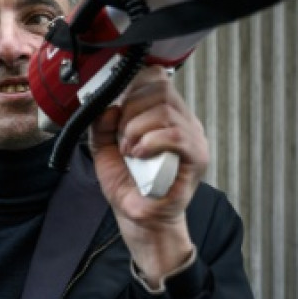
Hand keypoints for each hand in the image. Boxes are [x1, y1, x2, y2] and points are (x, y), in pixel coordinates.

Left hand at [87, 66, 207, 283]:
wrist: (140, 219)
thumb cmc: (128, 185)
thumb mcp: (104, 148)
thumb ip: (101, 125)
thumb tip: (108, 106)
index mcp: (164, 115)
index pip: (156, 79)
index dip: (134, 87)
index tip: (117, 109)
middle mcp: (183, 121)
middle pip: (161, 90)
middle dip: (131, 111)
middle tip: (122, 137)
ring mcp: (193, 138)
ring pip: (166, 110)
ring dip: (138, 128)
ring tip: (129, 150)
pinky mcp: (196, 157)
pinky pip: (177, 135)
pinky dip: (152, 141)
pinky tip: (140, 154)